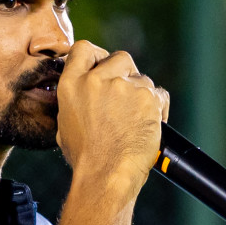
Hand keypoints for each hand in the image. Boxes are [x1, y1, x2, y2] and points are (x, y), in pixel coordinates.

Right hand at [55, 40, 169, 191]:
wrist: (106, 175)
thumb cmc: (86, 157)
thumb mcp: (66, 124)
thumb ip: (76, 100)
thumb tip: (86, 94)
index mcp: (71, 85)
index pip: (83, 49)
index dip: (97, 55)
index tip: (103, 65)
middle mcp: (97, 80)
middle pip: (120, 58)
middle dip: (125, 73)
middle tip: (125, 97)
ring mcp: (124, 87)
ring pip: (142, 79)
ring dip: (141, 95)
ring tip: (135, 121)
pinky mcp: (147, 98)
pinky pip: (159, 95)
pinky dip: (157, 108)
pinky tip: (149, 124)